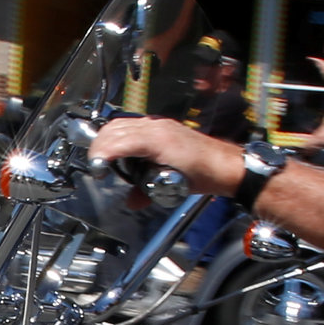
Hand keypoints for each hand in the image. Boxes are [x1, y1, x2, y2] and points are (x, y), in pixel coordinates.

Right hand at [90, 114, 241, 198]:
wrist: (226, 166)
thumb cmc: (206, 173)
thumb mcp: (171, 188)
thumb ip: (146, 193)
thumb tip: (131, 200)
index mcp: (156, 140)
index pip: (117, 141)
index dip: (101, 154)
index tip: (97, 169)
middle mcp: (156, 127)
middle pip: (114, 128)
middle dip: (100, 146)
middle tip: (98, 166)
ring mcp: (159, 125)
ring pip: (121, 124)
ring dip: (108, 140)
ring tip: (107, 159)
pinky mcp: (163, 127)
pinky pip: (134, 125)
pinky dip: (122, 136)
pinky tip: (124, 151)